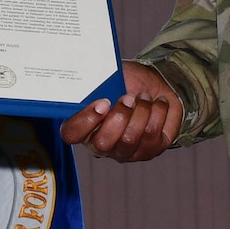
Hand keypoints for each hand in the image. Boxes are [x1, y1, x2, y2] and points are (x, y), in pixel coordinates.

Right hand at [60, 61, 181, 162]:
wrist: (156, 85)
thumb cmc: (128, 82)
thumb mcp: (109, 77)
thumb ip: (96, 82)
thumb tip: (91, 78)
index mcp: (85, 124)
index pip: (72, 133)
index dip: (85, 120)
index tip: (103, 101)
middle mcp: (102, 143)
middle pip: (102, 144)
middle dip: (118, 116)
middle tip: (128, 98)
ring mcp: (126, 151)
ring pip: (129, 139)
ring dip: (140, 111)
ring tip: (144, 96)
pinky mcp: (149, 151)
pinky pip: (152, 135)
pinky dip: (157, 113)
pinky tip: (157, 103)